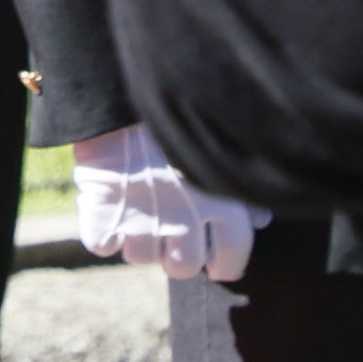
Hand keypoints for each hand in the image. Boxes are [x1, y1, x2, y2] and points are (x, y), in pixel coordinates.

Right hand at [71, 123, 265, 281]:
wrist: (125, 94)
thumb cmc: (179, 120)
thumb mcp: (218, 151)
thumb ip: (243, 191)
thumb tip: (260, 221)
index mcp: (221, 205)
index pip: (230, 260)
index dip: (223, 264)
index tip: (215, 261)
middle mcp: (184, 220)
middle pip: (182, 267)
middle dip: (176, 253)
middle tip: (168, 227)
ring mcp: (141, 221)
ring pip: (140, 256)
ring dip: (137, 239)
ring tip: (136, 209)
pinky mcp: (102, 214)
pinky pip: (102, 244)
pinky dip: (102, 231)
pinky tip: (107, 208)